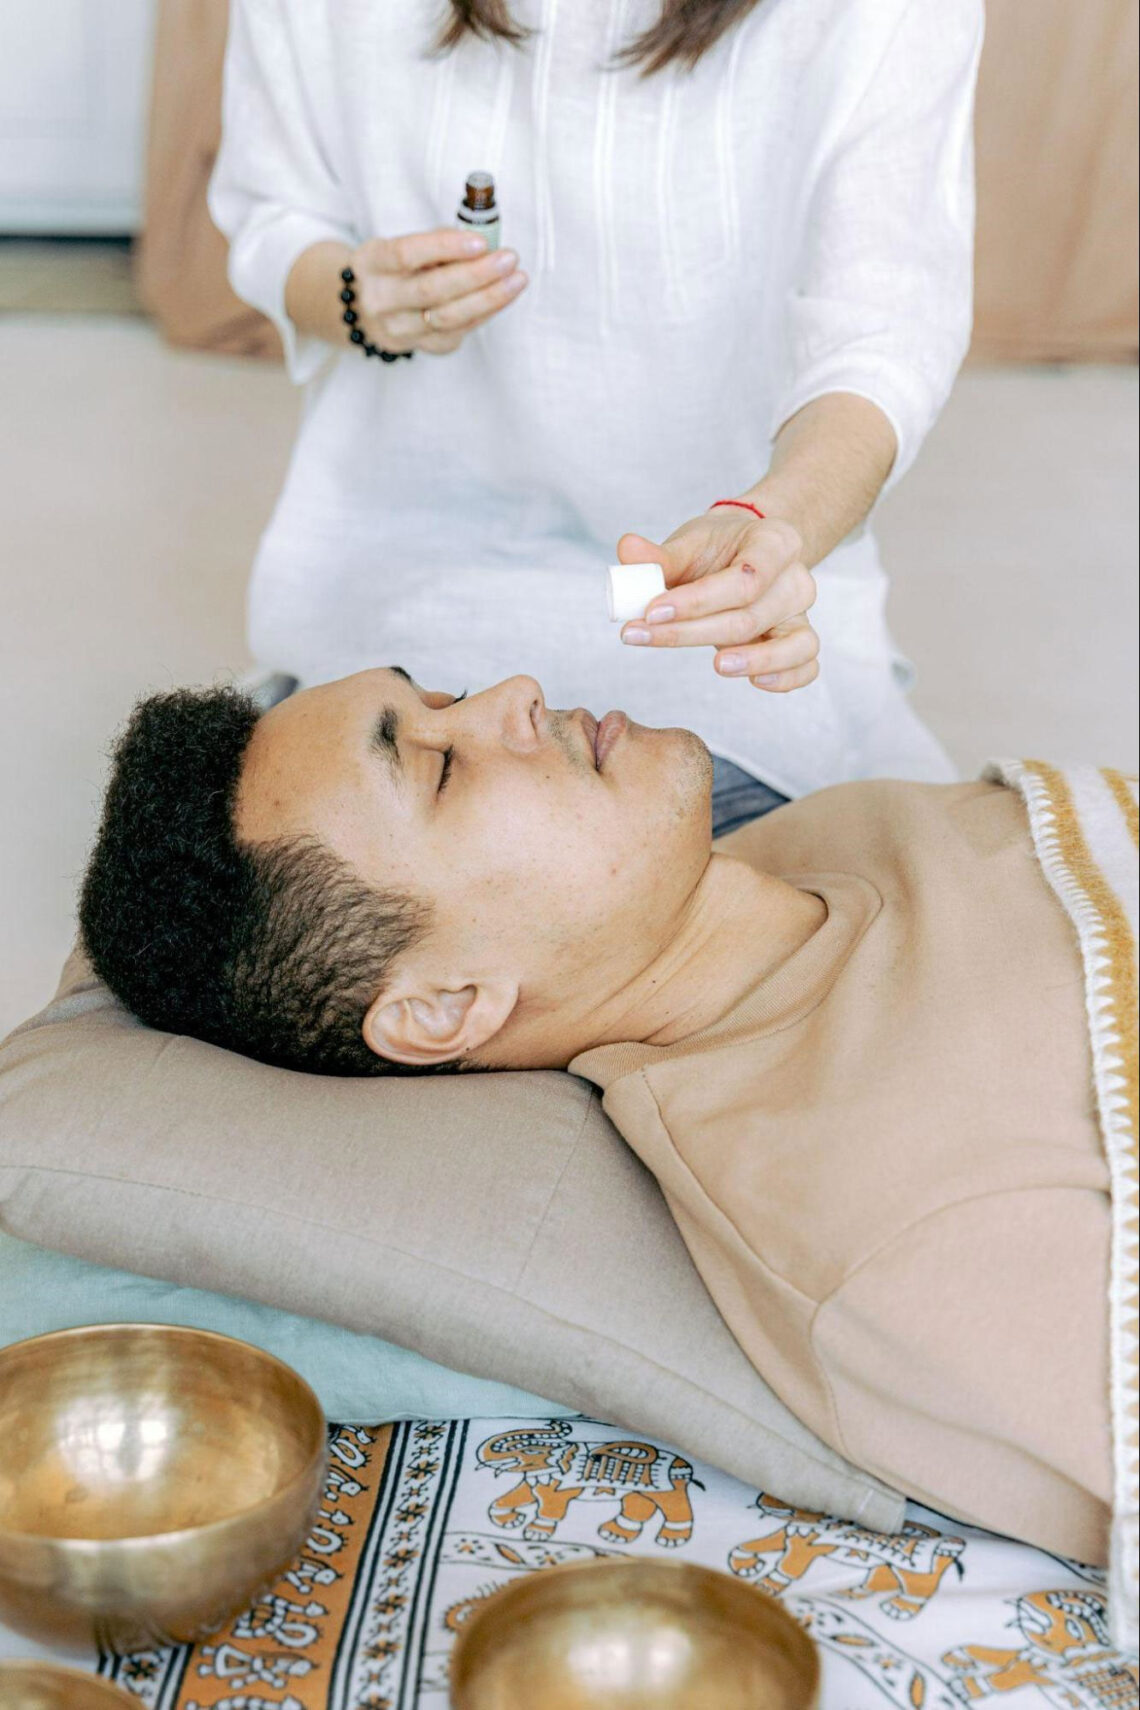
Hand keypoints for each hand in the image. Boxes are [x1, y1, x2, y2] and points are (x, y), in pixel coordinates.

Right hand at [349, 228, 527, 355]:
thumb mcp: (404, 245)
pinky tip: (504, 297)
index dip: (444, 247)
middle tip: (508, 259)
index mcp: (372, 263)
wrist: (367, 309)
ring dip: (488, 299)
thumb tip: (484, 244)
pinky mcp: (421, 347)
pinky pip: (458, 333)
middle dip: (476, 275)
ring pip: (447, 318)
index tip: (480, 241)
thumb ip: (438, 242)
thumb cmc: (397, 268)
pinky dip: (484, 313)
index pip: (406, 254)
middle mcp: (380, 300)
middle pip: (431, 290)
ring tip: (516, 280)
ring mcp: (398, 329)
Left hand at [616, 509, 819, 691]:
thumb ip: (660, 555)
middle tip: (641, 637)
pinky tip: (755, 682)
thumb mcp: (690, 543)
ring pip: (794, 644)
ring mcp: (801, 613)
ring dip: (755, 660)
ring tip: (715, 665)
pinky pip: (806, 666)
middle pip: (751, 616)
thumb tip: (627, 549)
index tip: (651, 611)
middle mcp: (796, 578)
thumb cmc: (716, 549)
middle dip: (692, 632)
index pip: (743, 578)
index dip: (697, 600)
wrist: (743, 552)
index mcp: (776, 541)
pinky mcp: (800, 641)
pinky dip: (787, 679)